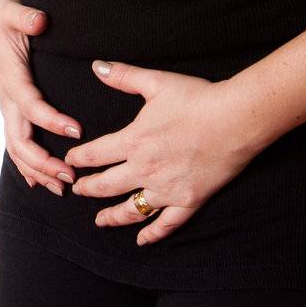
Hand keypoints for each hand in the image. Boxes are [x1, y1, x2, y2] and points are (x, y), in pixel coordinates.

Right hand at [0, 0, 81, 195]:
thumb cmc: (4, 15)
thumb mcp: (13, 10)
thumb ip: (25, 16)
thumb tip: (39, 21)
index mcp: (10, 77)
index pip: (29, 105)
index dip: (50, 120)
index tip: (77, 131)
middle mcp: (6, 98)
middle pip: (20, 139)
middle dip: (43, 162)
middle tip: (71, 176)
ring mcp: (6, 107)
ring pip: (16, 148)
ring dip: (37, 171)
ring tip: (62, 187)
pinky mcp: (11, 110)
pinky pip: (16, 144)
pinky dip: (27, 166)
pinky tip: (42, 182)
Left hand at [62, 59, 259, 244]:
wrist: (235, 119)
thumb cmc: (197, 98)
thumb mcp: (156, 82)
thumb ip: (123, 76)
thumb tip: (97, 66)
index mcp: (133, 141)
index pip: (95, 154)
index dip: (78, 159)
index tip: (69, 161)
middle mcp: (144, 170)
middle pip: (106, 185)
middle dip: (88, 189)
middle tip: (77, 191)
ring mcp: (166, 189)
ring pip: (131, 209)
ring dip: (112, 216)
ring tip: (100, 221)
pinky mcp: (188, 200)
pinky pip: (166, 224)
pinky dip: (152, 234)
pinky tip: (142, 240)